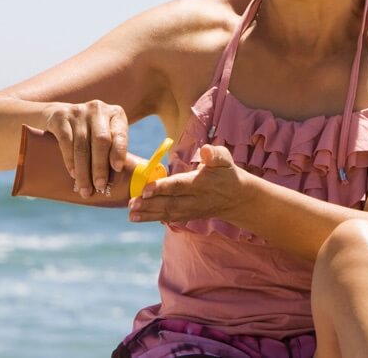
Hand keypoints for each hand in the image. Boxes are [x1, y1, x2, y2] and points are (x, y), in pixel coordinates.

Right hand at [42, 100, 128, 198]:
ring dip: (84, 170)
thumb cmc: (91, 131)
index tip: (117, 169)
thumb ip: (114, 149)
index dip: (119, 151)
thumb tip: (120, 179)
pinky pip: (66, 142)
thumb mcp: (106, 133)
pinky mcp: (61, 117)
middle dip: (100, 167)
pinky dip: (70, 161)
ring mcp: (79, 111)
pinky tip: (73, 173)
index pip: (120, 134)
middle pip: (101, 141)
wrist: (60, 114)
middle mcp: (98, 109)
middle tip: (100, 186)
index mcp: (115, 114)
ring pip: (82, 145)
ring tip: (85, 188)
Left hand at [128, 144, 246, 222]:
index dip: (162, 188)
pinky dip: (152, 218)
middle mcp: (194, 199)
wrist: (236, 198)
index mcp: (201, 183)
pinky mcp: (186, 215)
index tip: (146, 190)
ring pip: (167, 213)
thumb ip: (215, 154)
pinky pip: (168, 217)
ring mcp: (190, 210)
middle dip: (149, 204)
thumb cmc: (227, 173)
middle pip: (169, 203)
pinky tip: (136, 218)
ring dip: (147, 214)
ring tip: (130, 214)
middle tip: (131, 204)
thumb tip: (206, 149)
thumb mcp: (225, 160)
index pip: (179, 186)